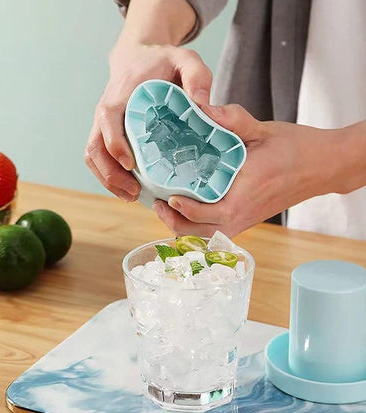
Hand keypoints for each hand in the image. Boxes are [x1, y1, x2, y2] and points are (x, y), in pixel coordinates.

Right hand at [85, 36, 211, 201]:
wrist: (140, 58)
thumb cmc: (163, 62)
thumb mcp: (185, 58)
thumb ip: (197, 74)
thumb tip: (203, 105)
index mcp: (120, 95)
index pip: (108, 121)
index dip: (115, 144)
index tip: (131, 165)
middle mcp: (105, 113)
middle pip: (95, 147)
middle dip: (110, 174)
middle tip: (135, 193)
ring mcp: (103, 126)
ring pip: (93, 157)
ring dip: (108, 180)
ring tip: (132, 197)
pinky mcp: (106, 135)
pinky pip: (99, 159)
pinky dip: (109, 177)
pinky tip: (128, 190)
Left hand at [153, 103, 344, 236]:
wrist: (322, 166)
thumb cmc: (295, 149)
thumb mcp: (262, 129)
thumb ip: (231, 119)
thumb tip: (200, 107)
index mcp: (243, 195)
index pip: (205, 214)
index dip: (181, 209)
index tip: (166, 195)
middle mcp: (242, 215)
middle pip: (199, 234)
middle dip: (174, 223)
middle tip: (158, 204)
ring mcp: (245, 221)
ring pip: (207, 237)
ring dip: (184, 227)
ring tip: (169, 208)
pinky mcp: (248, 220)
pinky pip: (217, 232)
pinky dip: (198, 227)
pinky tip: (190, 209)